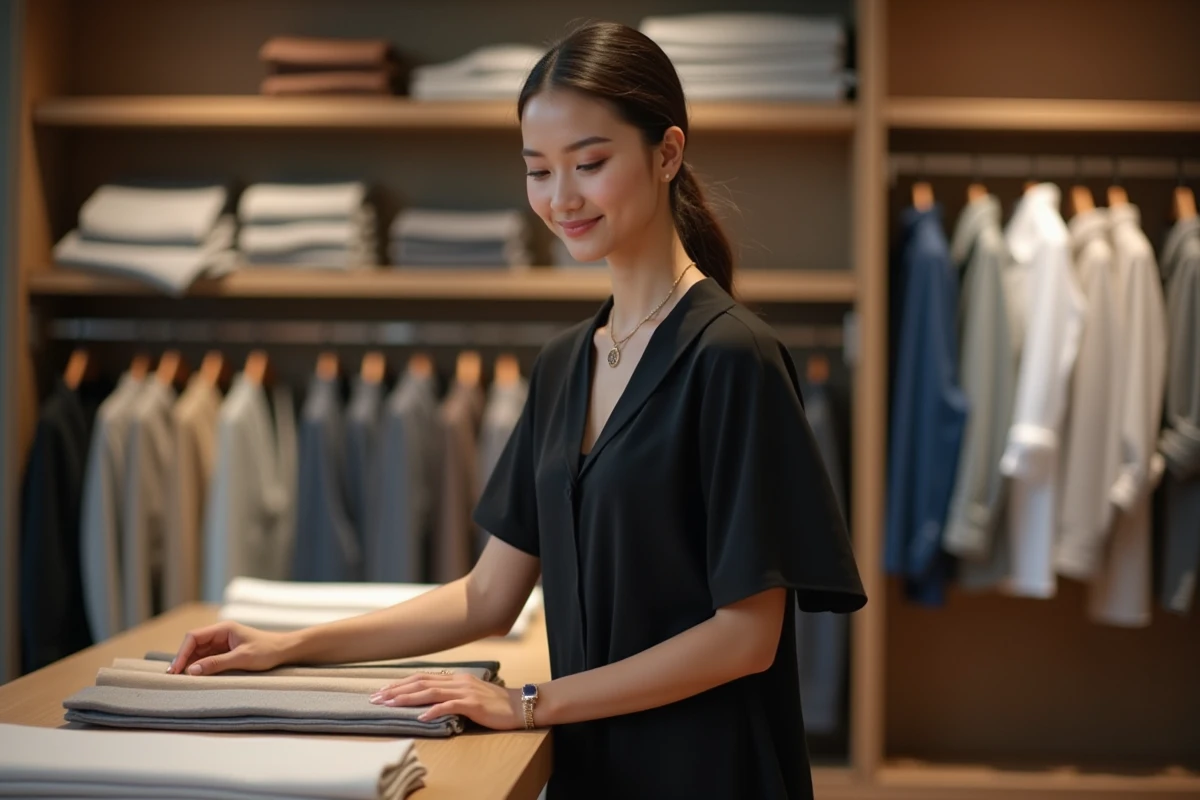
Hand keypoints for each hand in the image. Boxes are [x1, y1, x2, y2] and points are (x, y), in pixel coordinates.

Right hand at [166, 621, 291, 675]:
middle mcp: (220, 634)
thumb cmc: (267, 651)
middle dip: (183, 660)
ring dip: (190, 665)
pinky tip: (194, 677)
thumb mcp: (242, 658)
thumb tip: (191, 671)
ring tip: (181, 680)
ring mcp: (222, 643)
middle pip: (193, 645)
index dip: (182, 653)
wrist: (285, 650)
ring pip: (198, 653)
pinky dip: (199, 667)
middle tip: (173, 677)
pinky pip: (207, 659)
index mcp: (223, 629)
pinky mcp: (225, 653)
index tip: (176, 669)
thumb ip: (216, 663)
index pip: (194, 637)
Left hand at [369, 673, 524, 729]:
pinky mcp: (473, 704)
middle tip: (376, 698)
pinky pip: (449, 706)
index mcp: (455, 677)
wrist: (518, 705)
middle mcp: (457, 680)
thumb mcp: (469, 694)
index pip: (421, 677)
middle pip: (420, 682)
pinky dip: (433, 711)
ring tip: (390, 705)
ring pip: (430, 692)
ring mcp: (465, 691)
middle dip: (396, 690)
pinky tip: (421, 718)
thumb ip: (451, 694)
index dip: (400, 684)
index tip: (382, 691)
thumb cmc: (494, 703)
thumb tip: (429, 700)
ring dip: (407, 699)